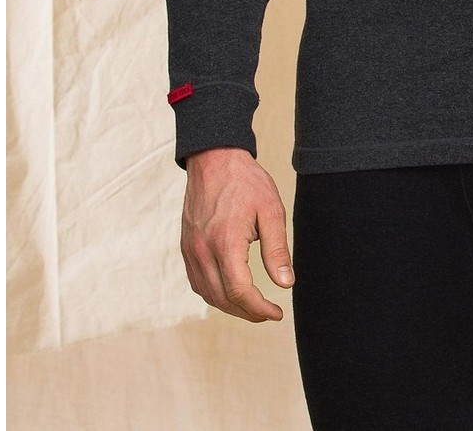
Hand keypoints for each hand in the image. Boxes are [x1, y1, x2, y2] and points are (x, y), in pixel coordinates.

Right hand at [180, 146, 293, 321]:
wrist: (214, 158)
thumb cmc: (245, 181)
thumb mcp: (271, 210)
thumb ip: (277, 249)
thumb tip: (286, 284)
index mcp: (225, 242)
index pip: (239, 291)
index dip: (259, 309)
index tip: (277, 313)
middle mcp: (203, 250)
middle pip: (223, 299)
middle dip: (247, 312)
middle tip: (268, 312)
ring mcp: (191, 250)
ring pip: (208, 294)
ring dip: (230, 306)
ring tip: (253, 304)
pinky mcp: (187, 247)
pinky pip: (197, 282)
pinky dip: (214, 293)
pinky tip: (230, 290)